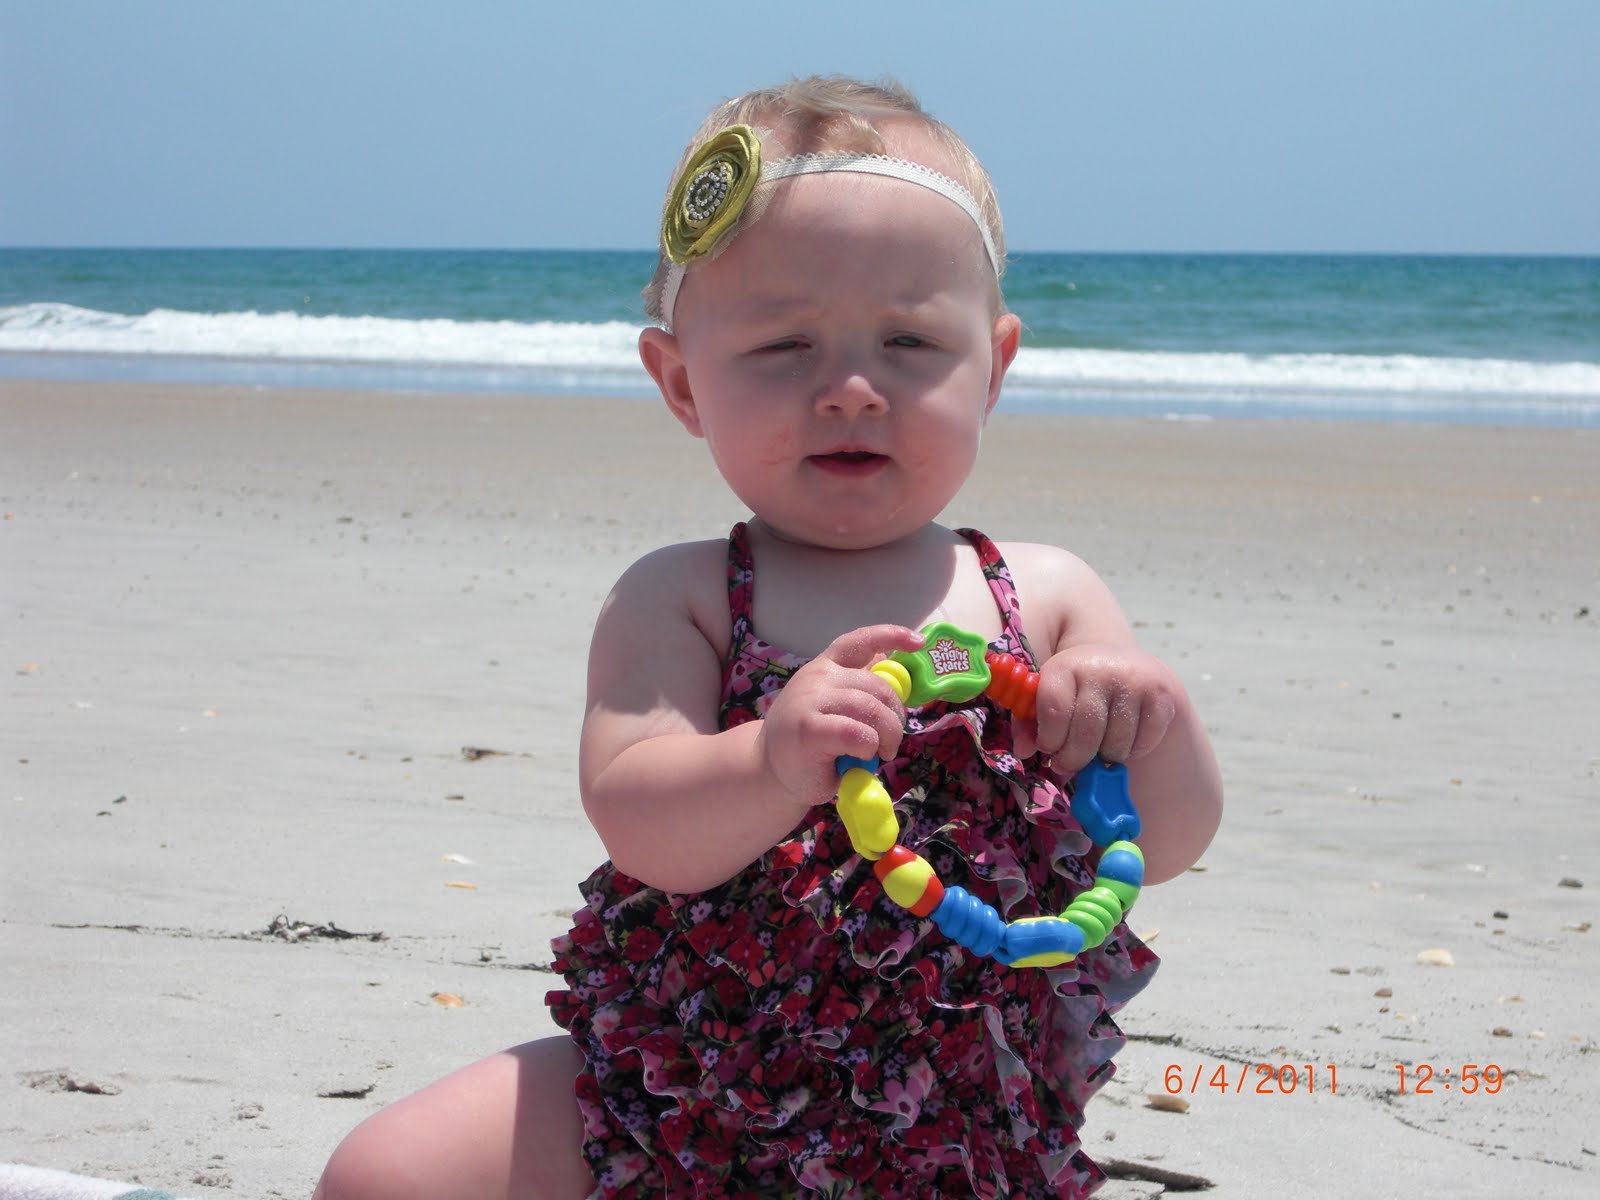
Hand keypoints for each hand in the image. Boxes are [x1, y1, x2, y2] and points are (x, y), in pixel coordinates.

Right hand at [756, 624, 924, 808]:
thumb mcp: (833, 707)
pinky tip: (860, 758)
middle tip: (890, 742)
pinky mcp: (810, 730)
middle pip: (878, 687)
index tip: (917, 642)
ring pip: (872, 709)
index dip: (891, 635)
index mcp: (825, 667)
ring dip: (887, 736)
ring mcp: (811, 701)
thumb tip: (889, 664)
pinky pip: (858, 734)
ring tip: (878, 753)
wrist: (767, 770)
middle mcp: (818, 677)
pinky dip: (868, 748)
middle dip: (896, 717)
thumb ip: (856, 689)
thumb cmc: (807, 743)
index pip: (859, 641)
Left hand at [1011, 644, 1180, 774]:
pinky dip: (1133, 751)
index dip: (1049, 739)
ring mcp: (1133, 679)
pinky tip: (1124, 740)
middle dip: (1074, 759)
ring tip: (1098, 748)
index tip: (1049, 748)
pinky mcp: (1160, 693)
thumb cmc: (1079, 692)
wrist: (1126, 667)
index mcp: (1065, 666)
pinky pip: (1144, 741)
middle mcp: (1100, 667)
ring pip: (1116, 743)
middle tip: (1070, 765)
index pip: (1054, 709)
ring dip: (1105, 757)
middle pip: (1086, 733)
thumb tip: (1024, 751)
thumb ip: (1030, 724)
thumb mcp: (1050, 699)